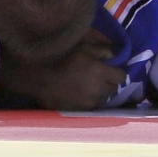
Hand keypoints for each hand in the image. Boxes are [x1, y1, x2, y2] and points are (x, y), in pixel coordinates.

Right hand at [0, 30, 125, 110]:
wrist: (36, 75)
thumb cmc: (60, 56)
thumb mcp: (83, 46)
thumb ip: (102, 49)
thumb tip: (114, 54)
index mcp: (100, 73)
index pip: (121, 76)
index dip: (117, 71)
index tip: (111, 68)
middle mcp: (97, 90)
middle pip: (113, 89)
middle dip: (110, 82)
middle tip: (100, 75)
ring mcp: (87, 103)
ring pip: (103, 99)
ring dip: (100, 92)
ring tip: (90, 84)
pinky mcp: (77, 111)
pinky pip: (90, 106)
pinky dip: (89, 100)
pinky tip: (80, 93)